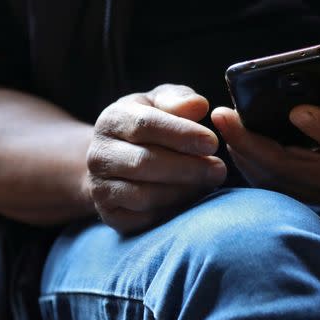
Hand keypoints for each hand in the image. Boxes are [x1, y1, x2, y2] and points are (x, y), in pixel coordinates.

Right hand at [86, 84, 226, 231]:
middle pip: (144, 162)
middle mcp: (99, 154)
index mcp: (112, 119)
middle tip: (220, 169)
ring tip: (209, 183)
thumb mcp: (162, 103)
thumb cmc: (150, 124)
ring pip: (143, 194)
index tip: (212, 142)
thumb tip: (200, 105)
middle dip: (187, 167)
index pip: (145, 125)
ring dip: (182, 191)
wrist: (118, 159)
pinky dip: (170, 210)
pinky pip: (142, 219)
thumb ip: (179, 100)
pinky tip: (190, 199)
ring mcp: (100, 187)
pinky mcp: (110, 215)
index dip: (181, 134)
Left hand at [211, 68, 319, 204]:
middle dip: (254, 141)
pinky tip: (235, 142)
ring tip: (223, 125)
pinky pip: (276, 185)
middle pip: (294, 166)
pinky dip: (251, 165)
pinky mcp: (313, 196)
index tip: (296, 109)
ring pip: (278, 179)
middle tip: (224, 115)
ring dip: (246, 153)